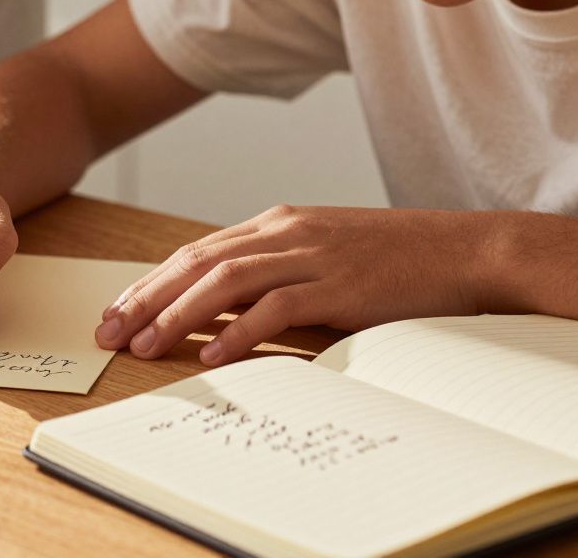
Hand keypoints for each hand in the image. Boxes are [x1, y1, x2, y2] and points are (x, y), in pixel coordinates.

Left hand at [94, 205, 490, 365]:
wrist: (469, 251)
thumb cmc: (398, 262)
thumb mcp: (325, 258)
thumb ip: (276, 278)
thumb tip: (222, 320)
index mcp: (278, 223)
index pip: (196, 253)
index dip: (151, 283)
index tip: (118, 312)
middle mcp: (286, 232)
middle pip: (196, 263)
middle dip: (145, 299)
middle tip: (109, 332)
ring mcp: (313, 254)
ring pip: (224, 281)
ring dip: (177, 315)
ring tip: (144, 346)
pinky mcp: (340, 283)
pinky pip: (276, 307)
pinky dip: (239, 331)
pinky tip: (212, 355)